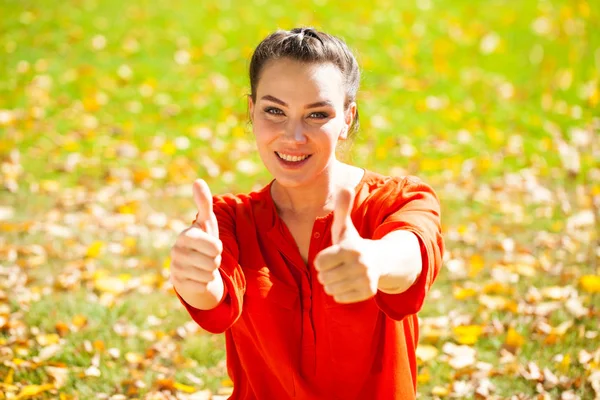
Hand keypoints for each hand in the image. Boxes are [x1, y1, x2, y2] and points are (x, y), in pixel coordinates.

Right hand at [170, 179, 222, 296]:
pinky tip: (197, 277)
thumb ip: (204, 203)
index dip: (217, 247)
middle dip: (216, 260)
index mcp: (185, 236)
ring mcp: (176, 268)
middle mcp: (177, 252)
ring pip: (209, 274)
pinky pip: (203, 285)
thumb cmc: (203, 240)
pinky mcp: (178, 284)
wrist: (193, 266)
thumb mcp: (207, 222)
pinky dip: (205, 282)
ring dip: (211, 271)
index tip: (212, 245)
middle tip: (208, 256)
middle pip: (213, 261)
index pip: (214, 247)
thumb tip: (198, 181)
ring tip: (203, 265)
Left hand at [314, 188, 379, 303]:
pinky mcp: (368, 293)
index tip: (332, 255)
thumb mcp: (345, 227)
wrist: (378, 261)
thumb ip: (342, 209)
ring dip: (332, 283)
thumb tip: (346, 186)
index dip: (322, 260)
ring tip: (342, 275)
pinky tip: (347, 284)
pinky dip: (339, 293)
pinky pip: (339, 298)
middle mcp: (360, 265)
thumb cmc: (353, 243)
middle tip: (337, 266)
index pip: (319, 262)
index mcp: (350, 248)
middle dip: (326, 273)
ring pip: (330, 289)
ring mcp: (365, 280)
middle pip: (323, 277)